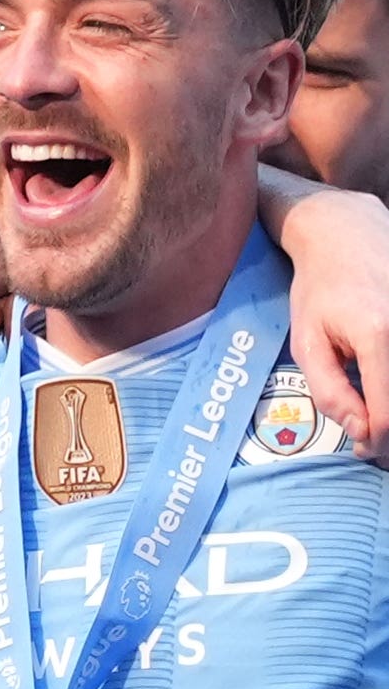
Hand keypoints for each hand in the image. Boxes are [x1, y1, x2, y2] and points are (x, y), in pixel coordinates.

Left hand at [273, 185, 388, 459]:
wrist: (349, 236)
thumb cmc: (321, 289)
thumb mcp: (308, 341)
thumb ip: (330, 390)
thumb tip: (360, 430)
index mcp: (379, 334)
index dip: (379, 441)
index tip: (366, 452)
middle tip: (378, 445)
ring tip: (382, 420)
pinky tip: (384, 390)